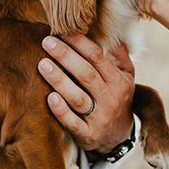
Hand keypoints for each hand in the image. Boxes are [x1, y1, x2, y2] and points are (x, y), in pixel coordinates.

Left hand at [39, 33, 134, 152]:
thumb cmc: (118, 97)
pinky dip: (61, 111)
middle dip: (66, 56)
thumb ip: (120, 55)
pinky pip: (72, 123)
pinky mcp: (87, 135)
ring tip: (42, 64)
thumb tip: (110, 33)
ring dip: (59, 80)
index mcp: (118, 81)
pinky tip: (48, 97)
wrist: (119, 136)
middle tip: (47, 42)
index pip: (98, 58)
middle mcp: (110, 99)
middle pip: (86, 75)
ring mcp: (99, 119)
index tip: (62, 32)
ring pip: (77, 98)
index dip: (80, 43)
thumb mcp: (127, 76)